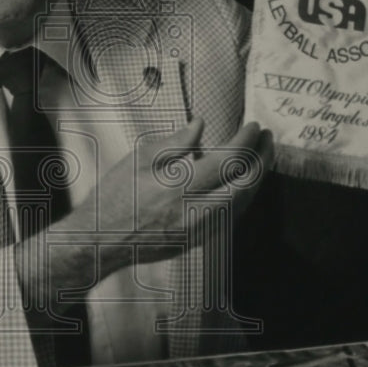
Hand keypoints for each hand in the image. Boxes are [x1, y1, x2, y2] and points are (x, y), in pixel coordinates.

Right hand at [16, 118, 273, 312]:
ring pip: (243, 203)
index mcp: (180, 188)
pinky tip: (242, 182)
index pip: (228, 161)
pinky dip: (243, 196)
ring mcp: (200, 231)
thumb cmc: (114, 196)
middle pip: (245, 185)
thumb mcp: (138, 159)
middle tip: (267, 138)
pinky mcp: (198, 241)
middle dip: (262, 159)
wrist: (99, 241)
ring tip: (262, 157)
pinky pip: (231, 216)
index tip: (253, 125)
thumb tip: (200, 125)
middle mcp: (196, 212)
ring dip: (256, 178)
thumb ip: (174, 142)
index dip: (245, 141)